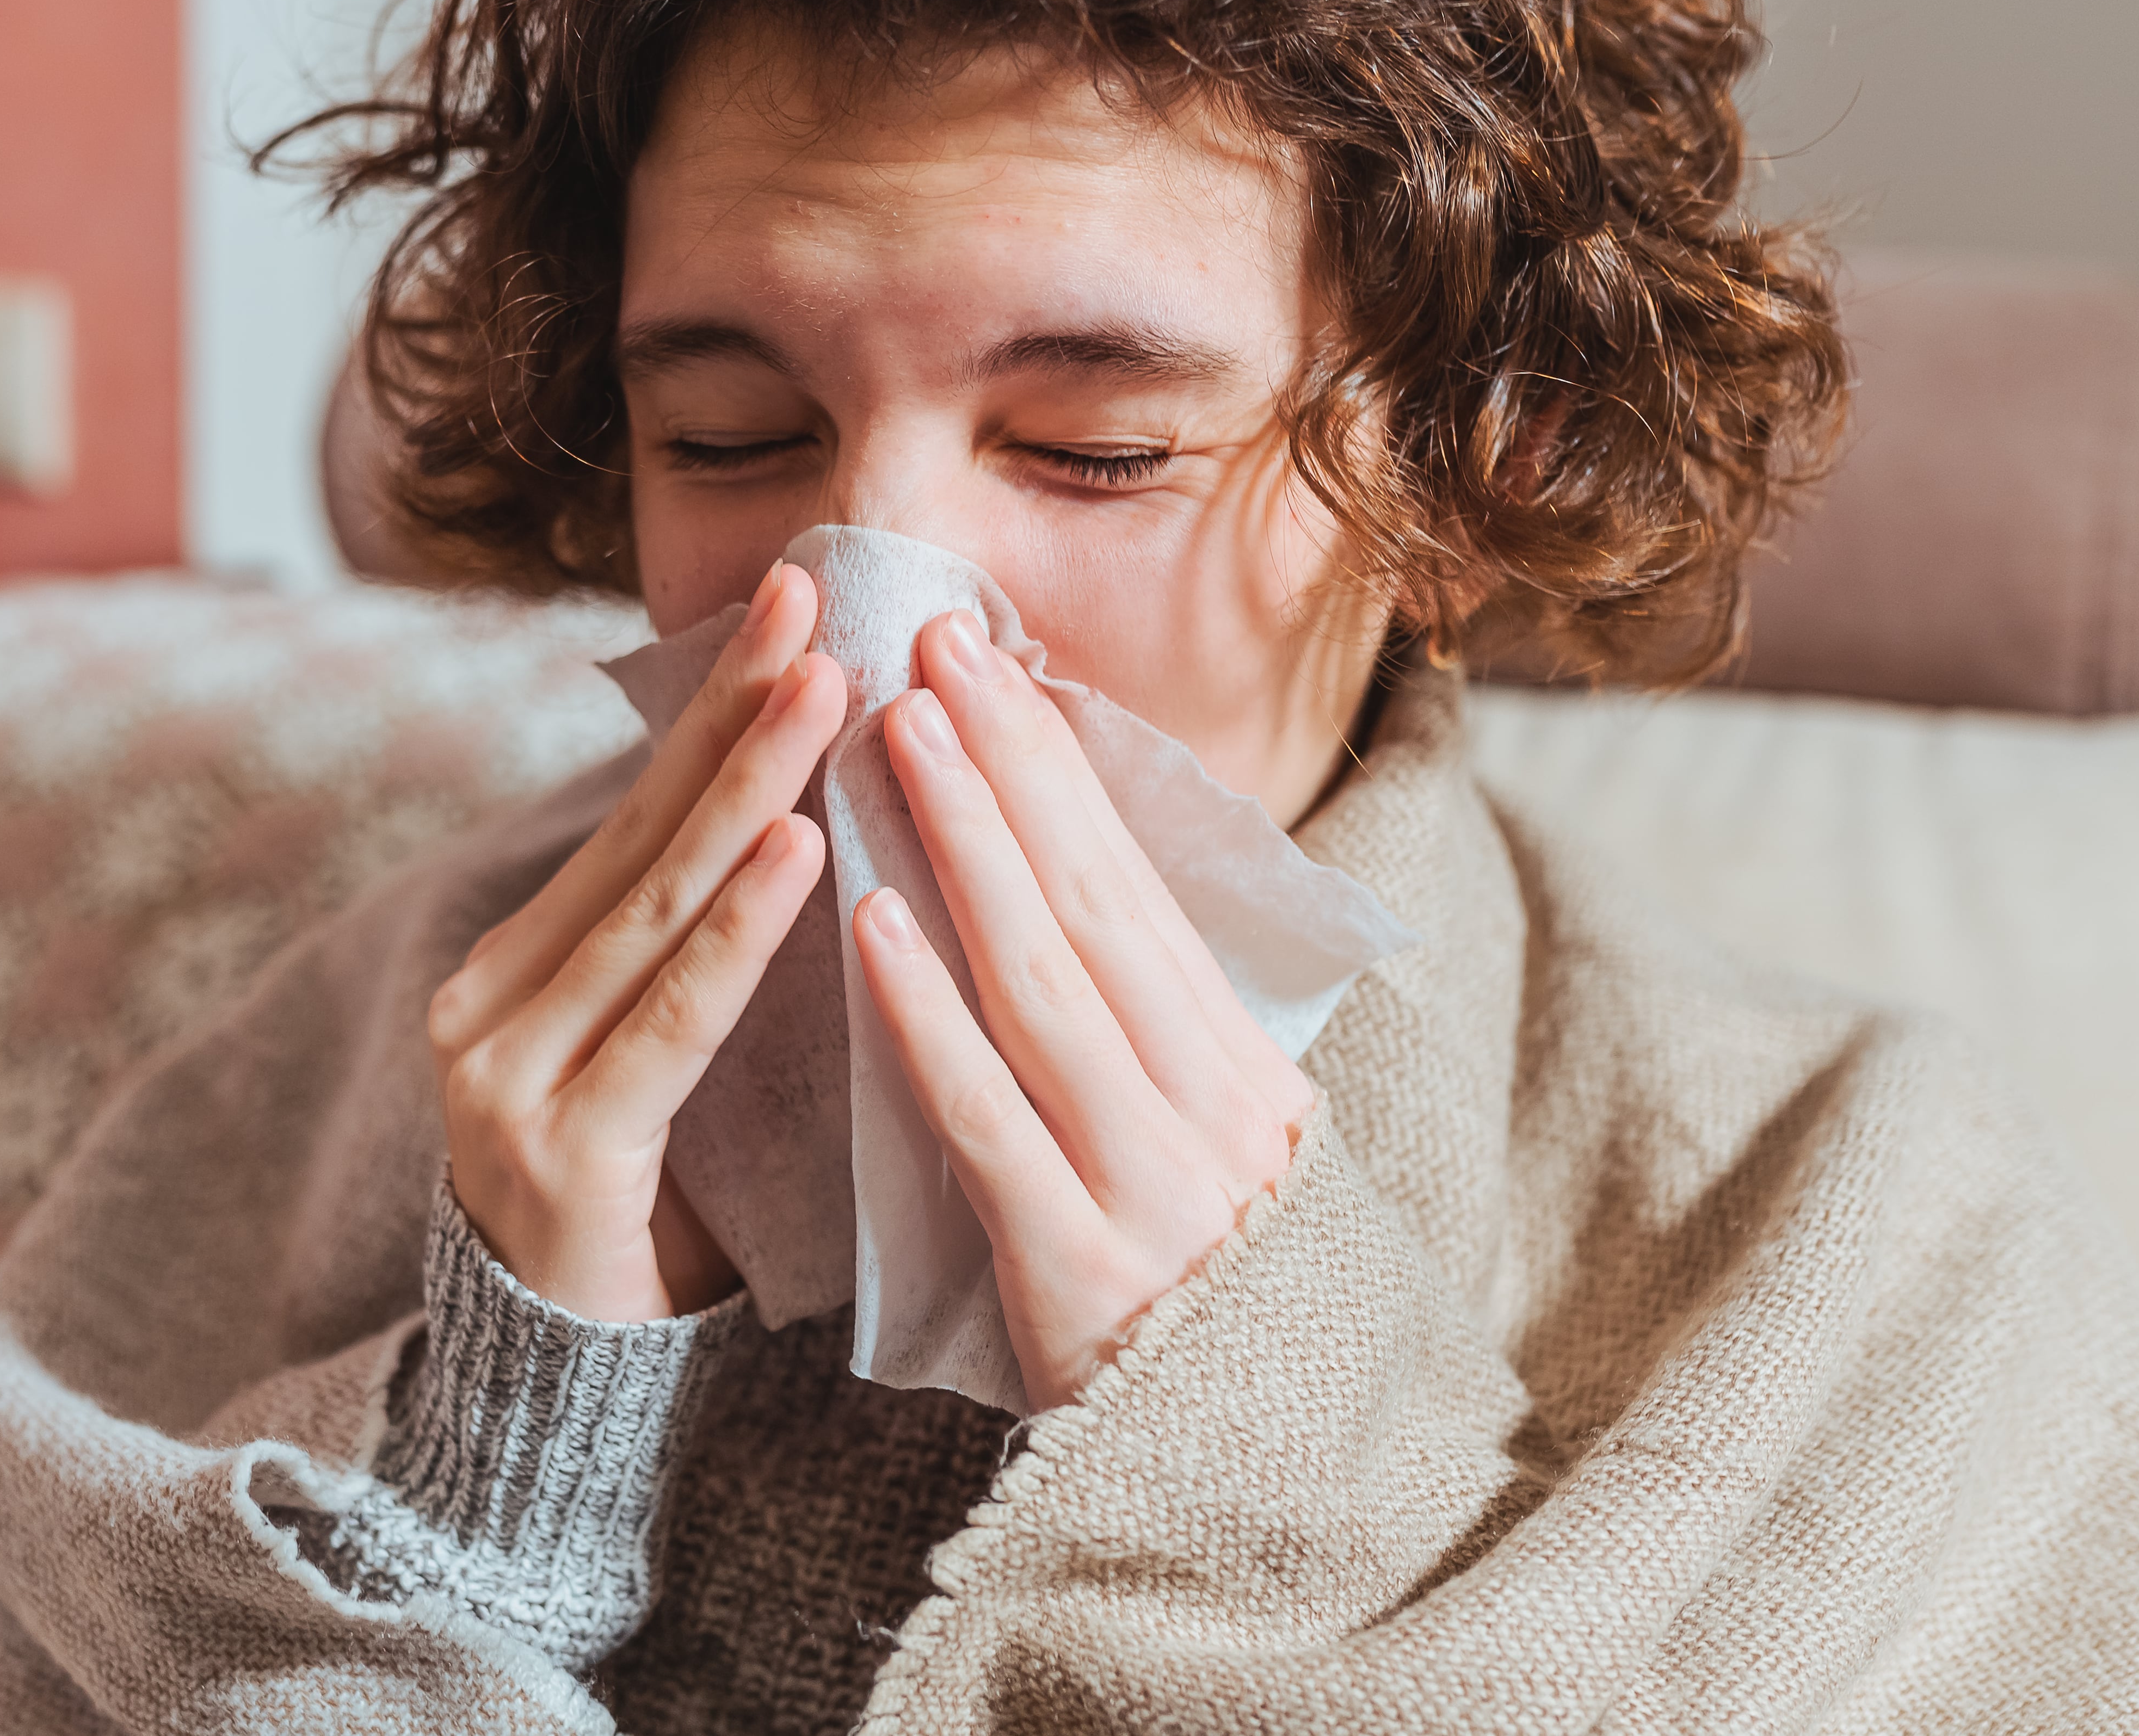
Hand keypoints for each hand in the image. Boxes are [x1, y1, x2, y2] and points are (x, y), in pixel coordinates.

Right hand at [427, 563, 844, 1319]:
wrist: (560, 1393)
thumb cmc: (646, 1211)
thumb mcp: (661, 1054)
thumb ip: (693, 951)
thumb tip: (796, 812)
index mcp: (522, 966)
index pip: (638, 817)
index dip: (715, 705)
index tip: (790, 598)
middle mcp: (494, 1003)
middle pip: (639, 835)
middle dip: (731, 708)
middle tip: (808, 595)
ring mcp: (508, 1077)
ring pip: (653, 908)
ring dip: (745, 787)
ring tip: (823, 687)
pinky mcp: (557, 1154)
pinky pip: (671, 1022)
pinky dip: (736, 930)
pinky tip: (797, 845)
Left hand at [851, 611, 1315, 1406]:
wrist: (1265, 1493)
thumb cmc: (1212, 1300)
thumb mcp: (1214, 1153)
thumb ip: (1151, 1037)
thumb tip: (1066, 892)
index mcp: (1242, 1068)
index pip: (1138, 887)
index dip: (1058, 767)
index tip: (988, 662)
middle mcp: (1210, 1108)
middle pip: (1097, 906)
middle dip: (1011, 768)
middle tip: (932, 645)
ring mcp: (1153, 1188)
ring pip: (1049, 988)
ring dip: (970, 850)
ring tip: (897, 738)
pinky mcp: (1082, 1273)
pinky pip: (994, 1125)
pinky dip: (934, 1021)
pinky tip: (873, 928)